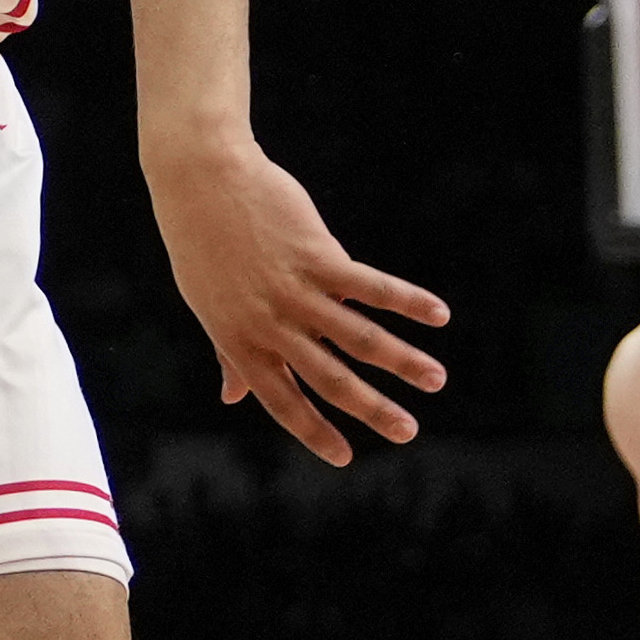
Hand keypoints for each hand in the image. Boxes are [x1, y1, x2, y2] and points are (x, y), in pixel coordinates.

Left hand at [143, 127, 447, 464]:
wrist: (200, 181)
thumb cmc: (202, 245)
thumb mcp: (208, 307)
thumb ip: (228, 354)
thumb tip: (232, 397)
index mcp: (239, 342)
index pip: (281, 401)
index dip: (314, 431)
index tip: (346, 458)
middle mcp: (269, 324)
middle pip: (329, 377)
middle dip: (372, 409)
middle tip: (409, 432)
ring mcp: (294, 291)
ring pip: (358, 337)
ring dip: (403, 361)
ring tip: (438, 380)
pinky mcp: (317, 256)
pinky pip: (371, 286)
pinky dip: (408, 301)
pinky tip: (439, 314)